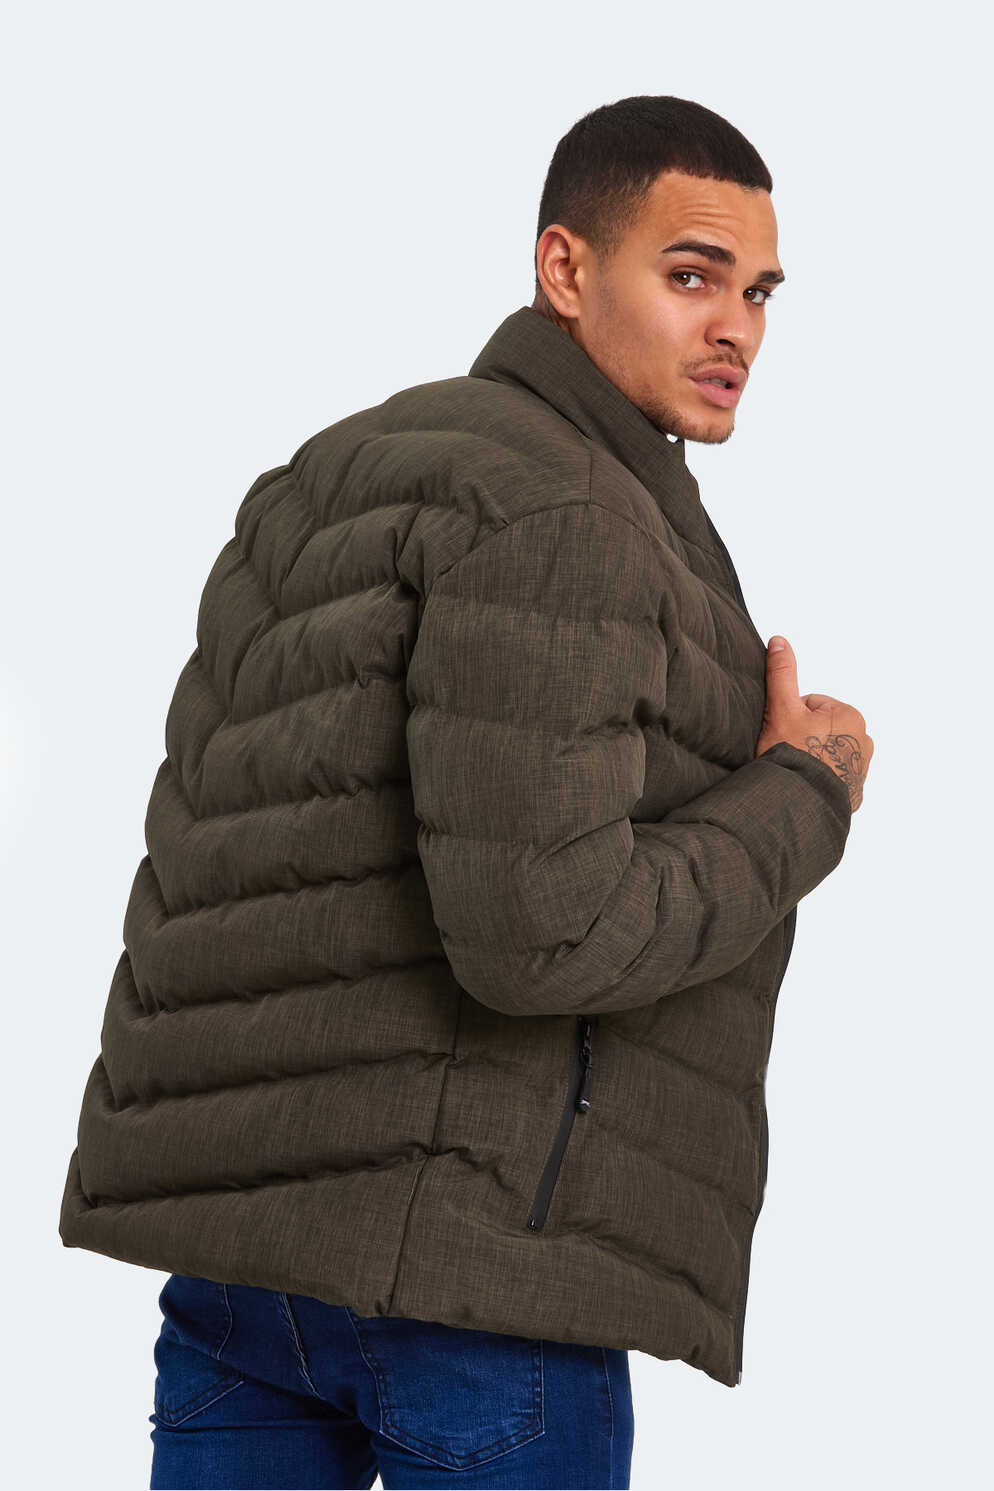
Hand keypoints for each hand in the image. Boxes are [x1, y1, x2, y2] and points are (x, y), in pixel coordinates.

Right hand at [754, 636, 872, 811]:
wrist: (798, 804)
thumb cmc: (792, 755)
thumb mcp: (782, 709)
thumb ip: (782, 674)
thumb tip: (780, 641)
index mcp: (851, 716)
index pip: (811, 706)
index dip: (790, 718)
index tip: (784, 734)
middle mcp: (864, 741)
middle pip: (820, 730)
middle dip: (802, 738)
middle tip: (787, 752)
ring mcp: (860, 770)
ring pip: (824, 753)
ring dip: (810, 758)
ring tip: (794, 769)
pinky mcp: (853, 794)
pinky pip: (830, 778)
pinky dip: (817, 779)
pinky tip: (802, 784)